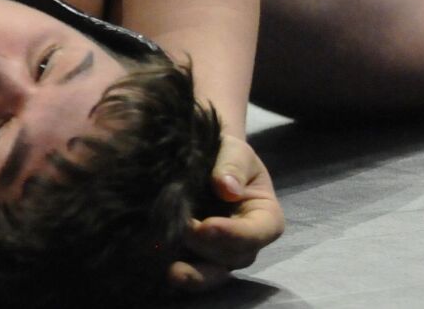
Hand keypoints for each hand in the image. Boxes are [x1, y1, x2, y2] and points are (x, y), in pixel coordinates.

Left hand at [168, 134, 283, 293]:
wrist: (202, 158)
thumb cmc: (225, 153)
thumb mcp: (234, 149)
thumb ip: (233, 164)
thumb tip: (227, 188)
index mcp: (265, 217)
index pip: (258, 232)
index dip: (235, 233)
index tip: (207, 226)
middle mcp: (245, 242)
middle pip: (233, 255)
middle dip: (208, 247)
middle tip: (182, 231)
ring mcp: (221, 252)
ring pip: (213, 272)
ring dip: (195, 274)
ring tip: (173, 272)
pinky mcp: (197, 256)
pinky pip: (192, 270)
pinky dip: (178, 270)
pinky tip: (159, 265)